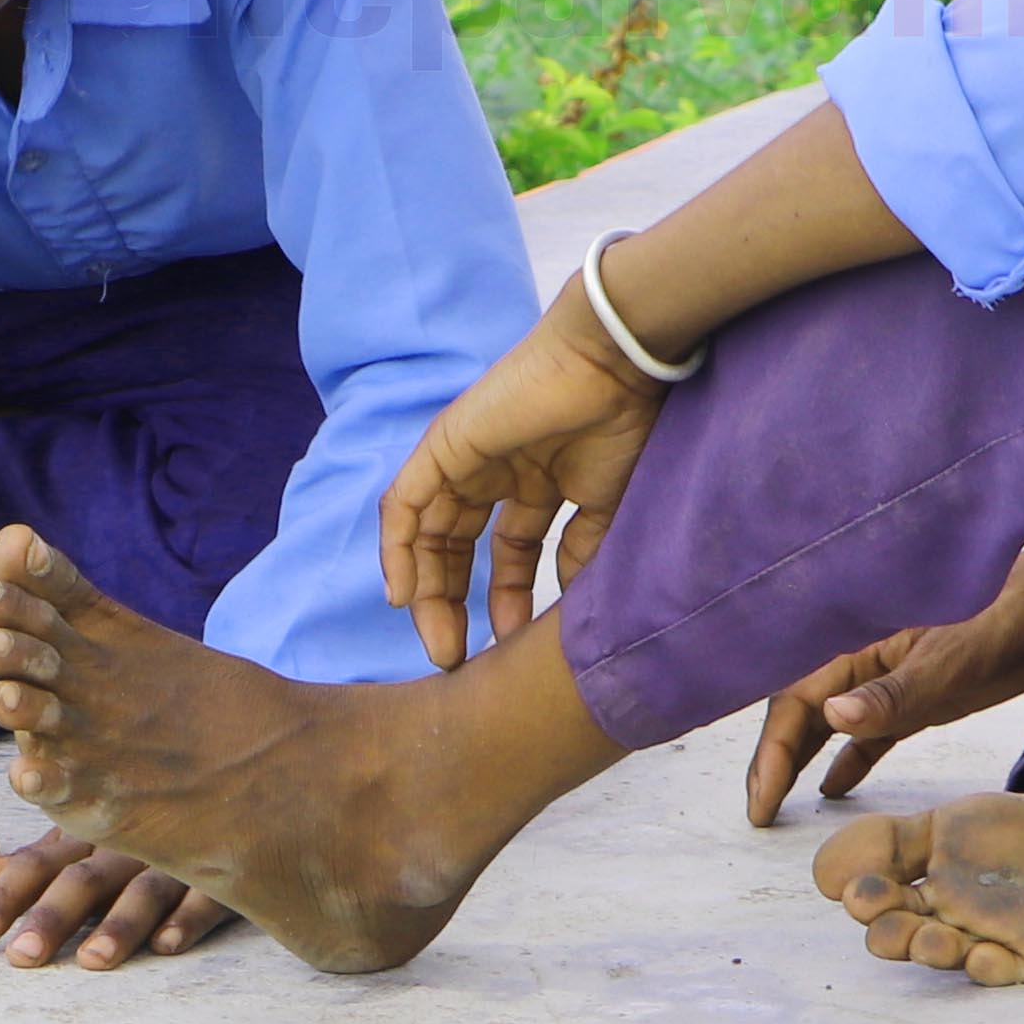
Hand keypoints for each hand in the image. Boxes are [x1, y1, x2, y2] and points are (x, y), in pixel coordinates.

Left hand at [0, 827, 232, 969]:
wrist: (244, 777)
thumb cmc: (151, 814)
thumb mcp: (92, 832)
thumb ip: (40, 859)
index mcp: (92, 832)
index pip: (42, 862)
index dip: (9, 894)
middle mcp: (129, 841)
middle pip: (86, 878)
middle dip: (52, 916)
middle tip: (22, 956)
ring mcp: (180, 854)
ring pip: (145, 890)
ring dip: (119, 924)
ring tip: (92, 959)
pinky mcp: (227, 871)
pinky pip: (209, 894)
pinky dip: (188, 917)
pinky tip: (168, 943)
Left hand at [380, 299, 671, 669]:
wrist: (616, 366)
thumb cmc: (625, 425)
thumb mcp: (606, 507)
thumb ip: (580, 555)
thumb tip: (564, 604)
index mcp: (534, 481)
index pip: (502, 552)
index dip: (502, 599)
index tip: (504, 644)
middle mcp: (493, 471)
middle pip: (457, 547)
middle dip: (454, 604)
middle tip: (456, 657)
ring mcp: (464, 457)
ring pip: (427, 533)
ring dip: (427, 591)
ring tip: (440, 644)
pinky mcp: (442, 446)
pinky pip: (405, 506)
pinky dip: (398, 551)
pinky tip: (404, 598)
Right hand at [743, 546, 1023, 824]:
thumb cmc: (1011, 616)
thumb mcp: (953, 662)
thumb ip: (894, 693)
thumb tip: (831, 719)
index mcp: (860, 639)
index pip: (796, 700)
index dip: (771, 752)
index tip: (761, 803)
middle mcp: (867, 655)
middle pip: (803, 710)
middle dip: (775, 760)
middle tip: (759, 814)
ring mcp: (894, 673)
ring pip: (832, 720)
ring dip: (804, 758)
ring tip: (781, 803)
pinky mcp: (923, 690)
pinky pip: (871, 728)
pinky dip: (849, 755)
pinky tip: (834, 788)